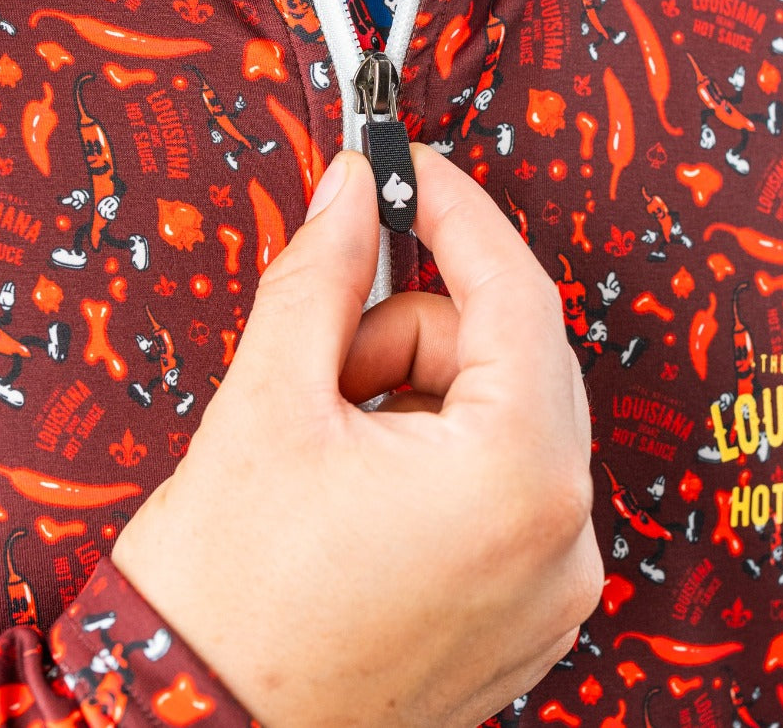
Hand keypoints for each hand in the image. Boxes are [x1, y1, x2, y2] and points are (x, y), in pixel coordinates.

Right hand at [111, 145, 599, 727]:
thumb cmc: (220, 602)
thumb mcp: (268, 403)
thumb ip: (324, 275)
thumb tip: (351, 189)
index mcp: (518, 479)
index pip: (516, 292)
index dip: (456, 212)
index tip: (405, 166)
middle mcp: (561, 538)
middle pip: (507, 355)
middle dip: (408, 326)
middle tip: (320, 347)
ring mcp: (549, 587)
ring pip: (498, 416)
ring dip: (409, 393)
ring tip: (320, 438)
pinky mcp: (521, 615)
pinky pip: (496, 484)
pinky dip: (431, 452)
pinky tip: (351, 483)